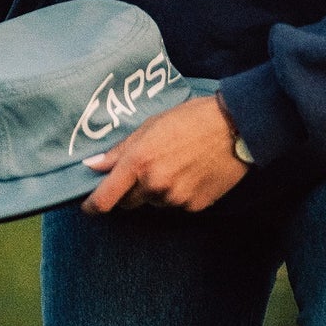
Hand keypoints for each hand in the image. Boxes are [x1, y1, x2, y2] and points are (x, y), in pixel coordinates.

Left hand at [81, 97, 248, 213]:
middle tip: (147, 169)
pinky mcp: (195, 206)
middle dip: (131, 191)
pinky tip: (193, 172)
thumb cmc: (191, 118)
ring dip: (158, 190)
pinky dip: (180, 193)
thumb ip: (120, 150)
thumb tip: (93, 164)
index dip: (93, 206)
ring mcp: (176, 198)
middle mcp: (154, 184)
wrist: (235, 126)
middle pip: (128, 203)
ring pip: (155, 203)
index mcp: (139, 162)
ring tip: (178, 164)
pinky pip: (178, 205)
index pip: (105, 199)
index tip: (90, 206)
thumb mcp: (150, 126)